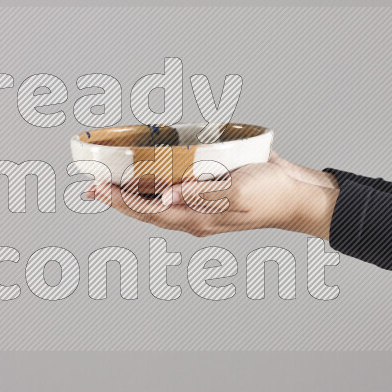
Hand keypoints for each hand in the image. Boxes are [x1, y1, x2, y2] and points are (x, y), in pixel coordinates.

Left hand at [88, 151, 339, 239]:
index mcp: (198, 218)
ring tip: (111, 181)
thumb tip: (166, 198)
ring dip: (133, 191)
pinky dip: (156, 183)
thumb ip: (203, 194)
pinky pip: (176, 191)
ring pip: (158, 202)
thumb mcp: (239, 191)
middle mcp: (194, 215)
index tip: (99, 187)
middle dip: (118, 198)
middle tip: (92, 185)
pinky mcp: (210, 192)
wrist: (298, 194)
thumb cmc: (273, 195)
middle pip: (146, 210)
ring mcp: (202, 206)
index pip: (148, 211)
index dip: (121, 200)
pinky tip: (148, 173)